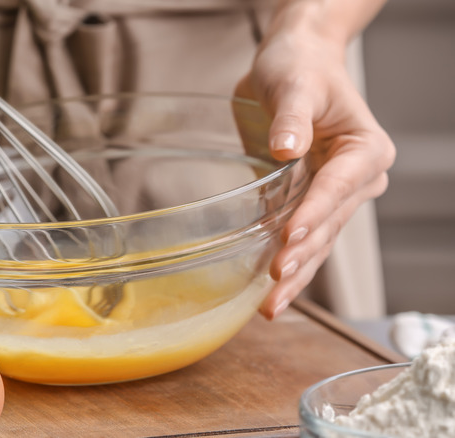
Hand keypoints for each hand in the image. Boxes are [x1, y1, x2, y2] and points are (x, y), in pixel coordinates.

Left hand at [235, 23, 394, 320]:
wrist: (292, 64)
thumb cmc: (300, 68)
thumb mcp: (295, 84)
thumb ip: (292, 117)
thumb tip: (288, 147)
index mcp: (364, 150)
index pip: (337, 187)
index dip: (313, 214)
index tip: (290, 239)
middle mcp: (356, 179)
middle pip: (329, 224)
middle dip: (303, 256)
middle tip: (276, 282)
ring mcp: (332, 196)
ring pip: (317, 243)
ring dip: (295, 275)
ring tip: (271, 306)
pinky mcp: (305, 202)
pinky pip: (299, 239)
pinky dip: (286, 265)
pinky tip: (268, 292)